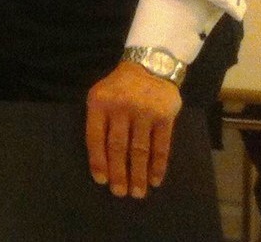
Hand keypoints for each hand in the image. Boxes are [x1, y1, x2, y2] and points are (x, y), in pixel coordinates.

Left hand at [85, 61, 181, 198]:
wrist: (150, 66)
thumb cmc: (119, 87)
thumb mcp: (100, 95)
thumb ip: (98, 120)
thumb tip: (99, 158)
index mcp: (99, 103)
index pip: (96, 137)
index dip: (98, 160)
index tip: (101, 180)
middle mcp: (121, 107)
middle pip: (118, 146)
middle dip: (118, 173)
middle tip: (120, 193)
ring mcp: (144, 112)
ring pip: (140, 149)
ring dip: (138, 174)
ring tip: (138, 192)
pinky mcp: (165, 117)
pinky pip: (161, 146)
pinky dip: (158, 165)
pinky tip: (155, 179)